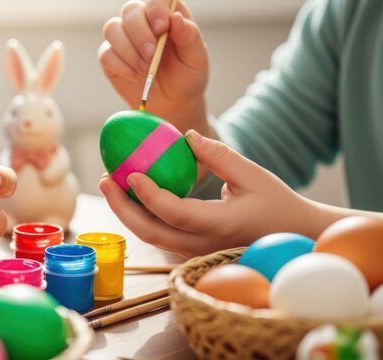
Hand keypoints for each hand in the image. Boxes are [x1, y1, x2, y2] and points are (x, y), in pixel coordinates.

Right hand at [98, 0, 210, 134]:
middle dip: (140, 33)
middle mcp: (142, 21)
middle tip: (152, 55)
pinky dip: (122, 67)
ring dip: (129, 51)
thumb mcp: (196, 57)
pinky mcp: (111, 58)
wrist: (174, 103)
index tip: (161, 28)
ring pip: (112, 29)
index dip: (155, 8)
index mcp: (165, 14)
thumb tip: (175, 18)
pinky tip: (136, 76)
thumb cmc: (187, 75)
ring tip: (145, 70)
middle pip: (130, 10)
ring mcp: (124, 38)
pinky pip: (106, 55)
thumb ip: (189, 36)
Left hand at [98, 130, 320, 257]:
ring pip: (150, 236)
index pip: (175, 214)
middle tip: (105, 180)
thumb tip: (185, 136)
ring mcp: (193, 250)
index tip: (130, 174)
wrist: (290, 235)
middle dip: (121, 207)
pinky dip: (139, 214)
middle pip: (150, 232)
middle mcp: (202, 243)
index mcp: (220, 225)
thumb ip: (219, 155)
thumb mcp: (253, 174)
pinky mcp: (189, 248)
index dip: (149, 195)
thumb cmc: (275, 202)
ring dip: (126, 211)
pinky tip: (130, 193)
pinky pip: (158, 233)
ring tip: (110, 183)